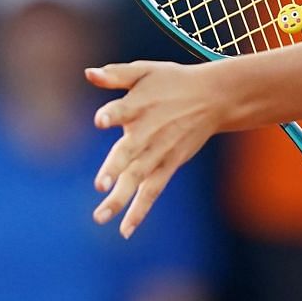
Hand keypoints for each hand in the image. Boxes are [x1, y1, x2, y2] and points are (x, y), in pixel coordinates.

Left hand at [87, 59, 227, 236]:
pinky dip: (140, 210)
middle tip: (101, 185)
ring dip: (121, 198)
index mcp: (140, 105)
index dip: (112, 115)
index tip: (100, 120)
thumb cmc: (172, 81)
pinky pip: (153, 191)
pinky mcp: (169, 165)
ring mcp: (160, 152)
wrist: (213, 97)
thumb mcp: (145, 71)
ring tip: (101, 217)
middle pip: (130, 151)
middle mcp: (149, 131)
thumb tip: (88, 73)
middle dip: (116, 167)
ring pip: (138, 178)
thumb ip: (116, 74)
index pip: (124, 110)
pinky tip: (125, 230)